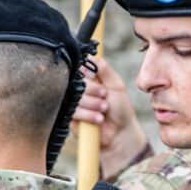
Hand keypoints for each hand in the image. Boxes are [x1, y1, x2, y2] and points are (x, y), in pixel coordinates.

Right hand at [72, 57, 149, 178]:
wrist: (120, 133)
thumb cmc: (120, 108)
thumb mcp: (116, 84)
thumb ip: (104, 69)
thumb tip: (90, 56)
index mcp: (89, 79)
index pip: (79, 68)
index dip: (86, 72)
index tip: (95, 77)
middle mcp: (80, 89)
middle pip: (76, 81)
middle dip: (94, 90)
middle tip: (105, 96)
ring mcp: (74, 103)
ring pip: (76, 97)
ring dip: (93, 104)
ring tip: (104, 109)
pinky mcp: (70, 118)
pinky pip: (74, 111)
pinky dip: (88, 115)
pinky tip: (99, 119)